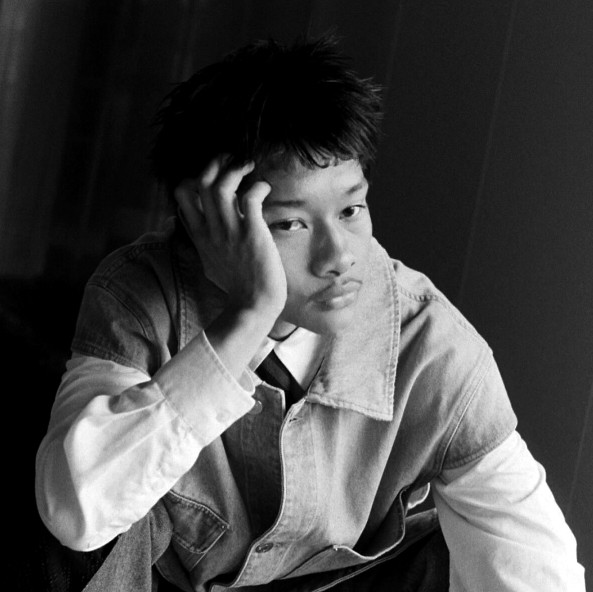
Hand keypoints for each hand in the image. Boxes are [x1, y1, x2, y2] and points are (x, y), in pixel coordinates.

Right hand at [174, 156, 286, 320]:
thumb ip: (203, 243)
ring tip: (249, 165)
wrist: (253, 305)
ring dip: (235, 169)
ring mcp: (230, 232)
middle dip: (215, 163)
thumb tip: (200, 231)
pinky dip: (258, 187)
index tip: (212, 175)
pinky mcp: (252, 234)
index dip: (193, 176)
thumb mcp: (210, 262)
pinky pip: (250, 198)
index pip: (181, 195)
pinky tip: (264, 189)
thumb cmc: (237, 286)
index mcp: (200, 235)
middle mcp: (211, 230)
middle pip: (201, 183)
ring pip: (221, 186)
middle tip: (232, 158)